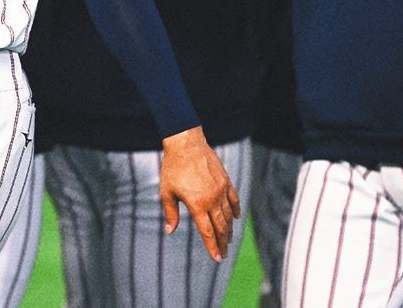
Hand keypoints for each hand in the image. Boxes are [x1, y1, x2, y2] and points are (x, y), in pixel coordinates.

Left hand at [159, 126, 240, 260]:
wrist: (186, 144)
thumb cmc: (173, 167)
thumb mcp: (166, 191)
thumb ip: (170, 212)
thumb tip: (170, 230)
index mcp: (197, 205)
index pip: (207, 232)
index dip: (212, 247)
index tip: (217, 258)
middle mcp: (212, 200)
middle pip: (221, 227)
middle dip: (222, 243)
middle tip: (224, 254)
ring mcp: (221, 190)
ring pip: (229, 216)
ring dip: (229, 229)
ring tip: (228, 240)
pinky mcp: (225, 181)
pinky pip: (234, 199)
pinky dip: (236, 210)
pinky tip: (235, 218)